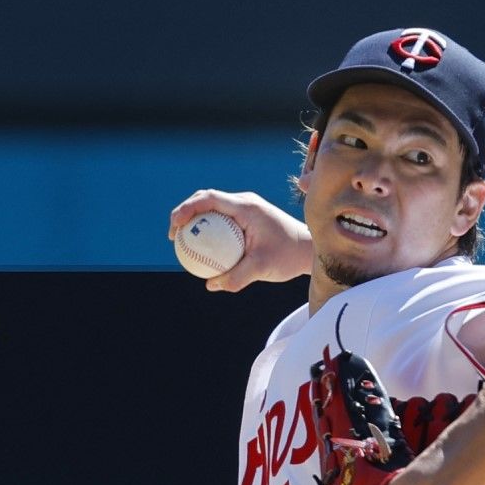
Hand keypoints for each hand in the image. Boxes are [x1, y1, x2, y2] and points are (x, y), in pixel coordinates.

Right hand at [168, 190, 311, 290]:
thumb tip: (211, 285)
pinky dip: (210, 232)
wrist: (310, 250)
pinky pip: (223, 221)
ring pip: (213, 210)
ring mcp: (246, 209)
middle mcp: (244, 203)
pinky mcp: (248, 219)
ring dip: (196, 222)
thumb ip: (236, 277)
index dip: (186, 209)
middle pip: (205, 200)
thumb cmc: (288, 256)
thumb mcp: (262, 268)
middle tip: (174, 236)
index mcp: (246, 207)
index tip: (175, 227)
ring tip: (184, 243)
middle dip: (185, 214)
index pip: (208, 199)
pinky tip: (204, 251)